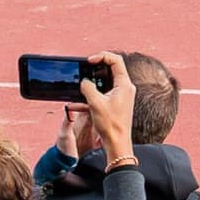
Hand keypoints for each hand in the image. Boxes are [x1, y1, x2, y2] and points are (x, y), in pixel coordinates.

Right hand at [80, 52, 136, 166]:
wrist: (117, 142)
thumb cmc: (111, 124)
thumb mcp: (95, 103)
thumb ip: (88, 88)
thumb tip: (84, 81)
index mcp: (124, 84)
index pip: (116, 61)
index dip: (102, 56)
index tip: (89, 61)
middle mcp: (125, 88)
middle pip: (111, 70)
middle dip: (95, 69)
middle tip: (84, 69)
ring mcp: (120, 96)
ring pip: (104, 83)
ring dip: (90, 84)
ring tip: (78, 86)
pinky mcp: (114, 104)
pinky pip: (101, 95)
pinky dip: (89, 97)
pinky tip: (75, 105)